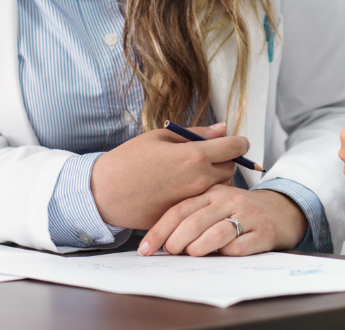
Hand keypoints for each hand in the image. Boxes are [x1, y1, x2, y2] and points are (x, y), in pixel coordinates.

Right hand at [90, 122, 248, 228]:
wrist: (105, 192)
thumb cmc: (131, 159)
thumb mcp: (162, 137)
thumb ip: (197, 134)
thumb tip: (223, 129)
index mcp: (194, 156)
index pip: (235, 148)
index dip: (239, 142)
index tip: (237, 142)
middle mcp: (198, 180)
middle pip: (231, 169)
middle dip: (226, 161)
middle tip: (210, 156)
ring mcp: (192, 201)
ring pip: (220, 189)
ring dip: (216, 180)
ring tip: (195, 173)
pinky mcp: (184, 216)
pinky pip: (202, 204)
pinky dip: (200, 196)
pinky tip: (183, 189)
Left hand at [139, 185, 308, 256]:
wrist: (281, 211)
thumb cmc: (239, 211)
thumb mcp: (216, 203)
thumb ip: (194, 214)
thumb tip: (161, 241)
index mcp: (213, 192)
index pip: (180, 209)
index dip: (159, 230)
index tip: (145, 249)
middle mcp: (229, 200)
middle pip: (194, 222)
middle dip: (176, 242)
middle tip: (170, 253)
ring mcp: (247, 215)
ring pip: (215, 234)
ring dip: (198, 248)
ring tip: (191, 254)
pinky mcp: (262, 232)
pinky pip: (238, 247)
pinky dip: (225, 254)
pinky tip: (220, 256)